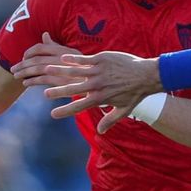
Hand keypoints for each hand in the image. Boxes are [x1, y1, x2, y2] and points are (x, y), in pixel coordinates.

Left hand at [10, 32, 80, 86]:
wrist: (97, 79)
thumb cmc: (84, 66)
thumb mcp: (72, 52)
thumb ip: (56, 45)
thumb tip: (45, 34)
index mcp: (61, 49)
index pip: (40, 48)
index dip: (29, 52)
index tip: (23, 57)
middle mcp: (59, 57)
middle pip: (35, 59)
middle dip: (22, 64)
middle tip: (13, 69)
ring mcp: (59, 69)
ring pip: (36, 70)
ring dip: (24, 73)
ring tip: (16, 76)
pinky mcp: (59, 80)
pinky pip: (41, 80)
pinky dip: (31, 81)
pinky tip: (25, 83)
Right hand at [38, 51, 162, 133]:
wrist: (146, 75)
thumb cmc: (135, 94)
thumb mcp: (123, 110)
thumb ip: (109, 120)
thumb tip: (100, 132)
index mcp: (99, 99)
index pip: (78, 107)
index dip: (64, 111)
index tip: (53, 114)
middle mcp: (96, 85)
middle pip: (72, 89)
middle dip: (57, 92)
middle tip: (45, 94)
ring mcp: (98, 71)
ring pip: (74, 72)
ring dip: (59, 71)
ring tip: (46, 70)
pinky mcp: (101, 59)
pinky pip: (83, 59)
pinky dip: (72, 59)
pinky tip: (62, 58)